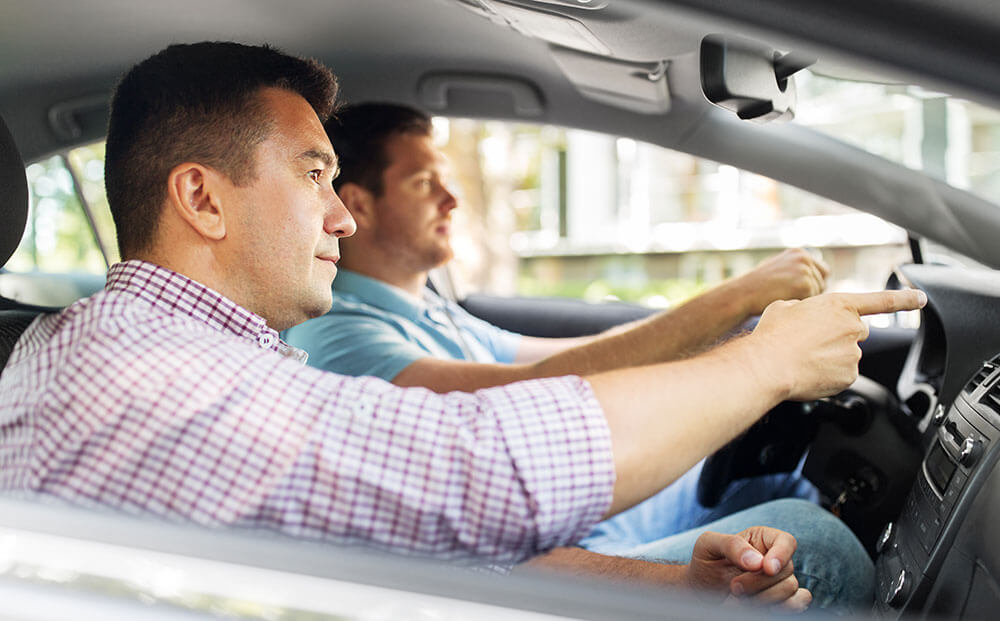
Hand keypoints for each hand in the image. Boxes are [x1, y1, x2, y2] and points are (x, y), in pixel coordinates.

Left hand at [686, 527, 811, 611]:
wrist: (702, 591)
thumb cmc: (706, 563)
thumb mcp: (708, 545)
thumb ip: (731, 545)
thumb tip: (758, 561)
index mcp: (761, 539)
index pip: (786, 541)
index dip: (781, 555)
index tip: (767, 569)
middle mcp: (774, 558)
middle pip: (785, 569)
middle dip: (757, 582)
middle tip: (733, 587)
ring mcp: (780, 580)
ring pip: (790, 589)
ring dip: (762, 598)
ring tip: (738, 598)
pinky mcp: (783, 600)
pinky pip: (800, 602)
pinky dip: (784, 607)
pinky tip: (760, 607)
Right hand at [736, 249, 830, 315]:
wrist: (744, 293)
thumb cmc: (757, 286)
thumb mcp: (777, 269)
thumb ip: (795, 270)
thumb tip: (815, 280)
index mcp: (798, 253)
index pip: (823, 271)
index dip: (815, 283)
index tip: (804, 293)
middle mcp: (804, 258)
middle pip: (822, 283)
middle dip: (811, 293)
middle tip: (790, 298)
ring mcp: (805, 271)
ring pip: (818, 293)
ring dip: (805, 299)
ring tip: (783, 298)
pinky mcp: (805, 285)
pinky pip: (812, 301)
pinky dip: (800, 304)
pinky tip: (784, 301)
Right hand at [749, 289, 926, 400]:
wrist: (768, 364)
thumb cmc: (773, 335)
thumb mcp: (785, 307)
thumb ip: (805, 308)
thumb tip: (805, 317)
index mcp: (839, 305)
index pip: (881, 301)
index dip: (905, 299)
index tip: (921, 298)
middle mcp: (852, 328)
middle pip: (855, 332)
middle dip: (839, 336)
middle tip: (811, 342)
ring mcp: (853, 354)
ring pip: (847, 355)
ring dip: (830, 356)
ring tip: (803, 358)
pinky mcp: (849, 376)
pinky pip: (842, 374)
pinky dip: (828, 374)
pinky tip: (808, 371)